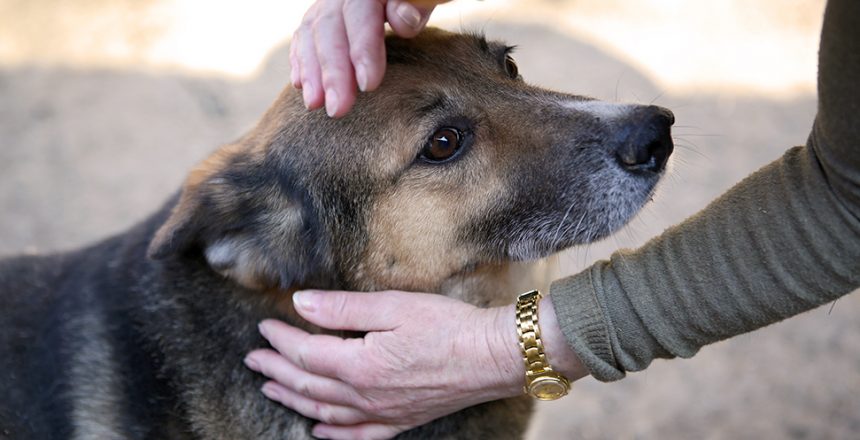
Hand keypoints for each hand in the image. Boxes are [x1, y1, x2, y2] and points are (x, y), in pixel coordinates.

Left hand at [244, 289, 587, 438]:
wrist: (493, 357)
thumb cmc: (448, 326)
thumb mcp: (392, 306)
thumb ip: (342, 309)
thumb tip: (300, 304)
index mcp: (359, 366)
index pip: (306, 353)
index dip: (281, 338)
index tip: (266, 325)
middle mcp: (365, 397)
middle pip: (308, 385)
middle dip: (276, 369)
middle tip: (254, 357)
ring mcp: (382, 413)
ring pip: (324, 412)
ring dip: (293, 400)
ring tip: (271, 388)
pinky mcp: (401, 420)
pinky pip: (357, 435)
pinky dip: (332, 434)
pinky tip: (319, 430)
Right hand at [292, 0, 447, 117]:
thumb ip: (419, 3)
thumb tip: (402, 21)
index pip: (362, 12)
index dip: (362, 48)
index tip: (368, 85)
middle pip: (330, 26)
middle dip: (332, 71)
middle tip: (338, 109)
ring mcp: (331, 3)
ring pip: (311, 32)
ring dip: (311, 71)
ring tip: (315, 104)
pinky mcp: (322, 17)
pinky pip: (304, 36)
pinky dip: (301, 61)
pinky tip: (301, 87)